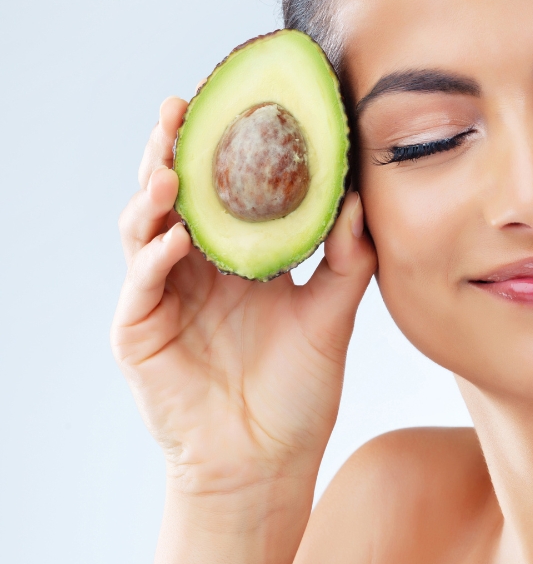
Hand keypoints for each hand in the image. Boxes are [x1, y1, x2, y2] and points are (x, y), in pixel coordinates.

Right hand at [112, 96, 376, 496]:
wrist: (269, 462)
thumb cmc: (297, 393)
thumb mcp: (332, 316)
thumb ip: (346, 258)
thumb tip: (360, 199)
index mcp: (238, 257)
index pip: (223, 189)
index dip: (222, 147)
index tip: (234, 101)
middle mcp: (196, 268)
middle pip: (174, 195)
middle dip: (171, 150)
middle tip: (179, 108)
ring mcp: (162, 297)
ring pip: (144, 229)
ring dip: (153, 195)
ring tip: (170, 167)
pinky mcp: (140, 333)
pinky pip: (141, 285)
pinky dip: (155, 258)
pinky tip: (175, 237)